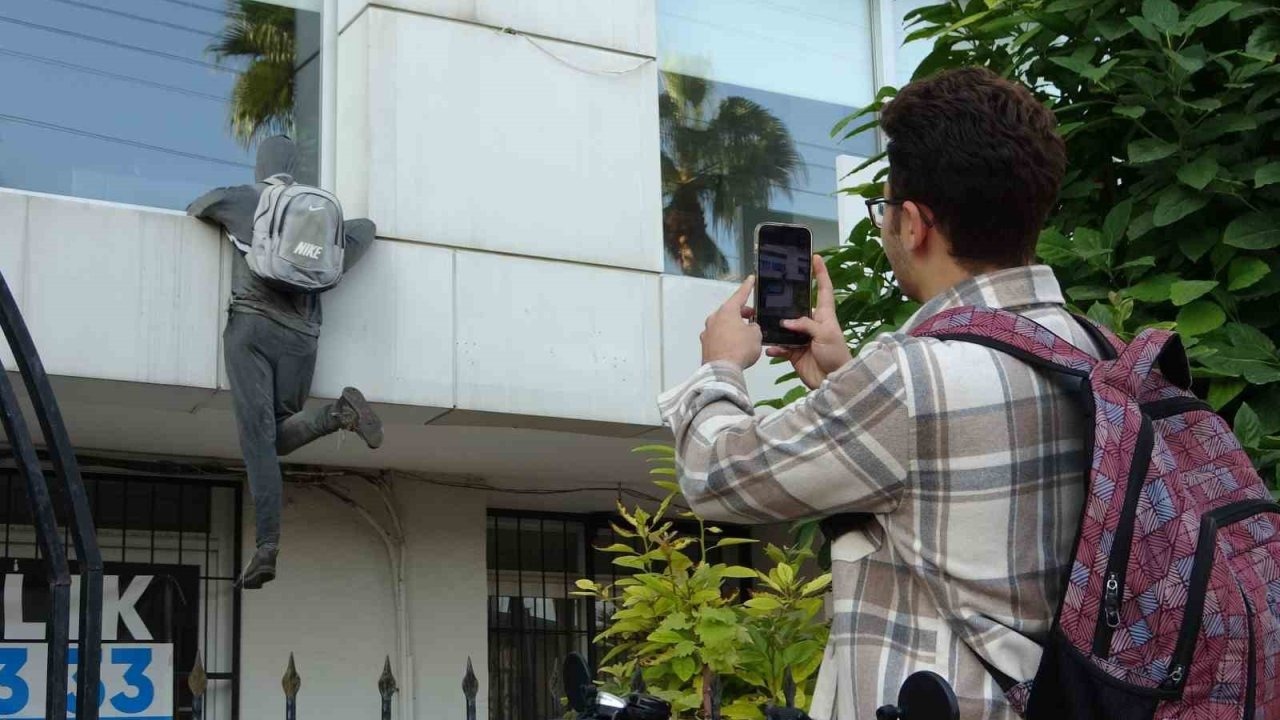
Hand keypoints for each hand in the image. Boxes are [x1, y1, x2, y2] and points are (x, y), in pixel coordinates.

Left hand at [701, 276, 762, 369]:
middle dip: (742, 313)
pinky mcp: (705, 345)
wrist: (722, 370)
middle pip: (730, 311)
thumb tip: (749, 329)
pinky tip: (735, 346)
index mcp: (727, 311)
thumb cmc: (740, 349)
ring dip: (734, 326)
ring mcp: (708, 332)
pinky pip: (719, 336)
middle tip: (752, 317)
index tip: (750, 279)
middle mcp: (714, 318)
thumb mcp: (756, 335)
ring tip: (745, 334)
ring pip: (723, 324)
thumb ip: (754, 328)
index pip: (739, 295)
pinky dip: (727, 338)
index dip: (747, 287)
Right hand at [766, 255, 851, 388]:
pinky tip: (768, 347)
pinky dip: (773, 347)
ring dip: (774, 326)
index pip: (823, 290)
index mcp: (824, 315)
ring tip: (761, 320)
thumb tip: (786, 322)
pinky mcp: (793, 352)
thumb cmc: (836, 354)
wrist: (832, 381)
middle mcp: (811, 324)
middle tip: (771, 290)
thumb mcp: (826, 334)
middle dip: (785, 299)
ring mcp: (801, 338)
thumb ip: (806, 324)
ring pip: (784, 327)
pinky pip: (780, 346)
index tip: (816, 257)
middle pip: (797, 306)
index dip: (821, 273)